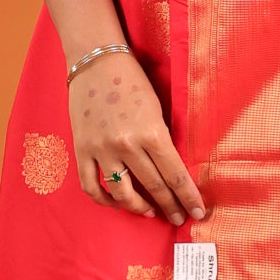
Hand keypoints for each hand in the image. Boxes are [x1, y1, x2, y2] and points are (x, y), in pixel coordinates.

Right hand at [69, 51, 205, 223]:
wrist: (95, 61)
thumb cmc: (132, 80)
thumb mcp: (158, 108)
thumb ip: (163, 140)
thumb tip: (173, 171)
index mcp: (152, 133)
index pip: (175, 175)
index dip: (188, 197)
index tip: (197, 212)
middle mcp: (127, 145)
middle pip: (154, 187)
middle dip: (170, 206)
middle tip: (179, 217)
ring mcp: (102, 150)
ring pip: (122, 192)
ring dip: (138, 207)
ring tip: (149, 211)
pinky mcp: (82, 150)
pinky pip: (91, 186)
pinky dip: (104, 200)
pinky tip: (116, 203)